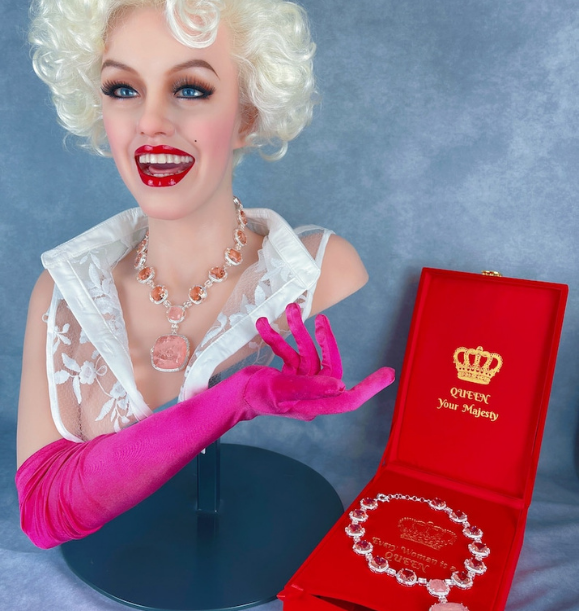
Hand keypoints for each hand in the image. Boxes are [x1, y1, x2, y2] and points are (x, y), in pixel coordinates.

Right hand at [247, 303, 394, 419]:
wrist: (232, 396)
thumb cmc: (255, 397)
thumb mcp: (281, 391)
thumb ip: (310, 387)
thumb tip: (341, 385)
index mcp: (314, 403)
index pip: (348, 398)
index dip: (369, 387)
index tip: (388, 374)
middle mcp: (310, 393)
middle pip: (327, 364)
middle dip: (323, 340)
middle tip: (321, 320)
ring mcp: (299, 382)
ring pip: (306, 352)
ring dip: (295, 331)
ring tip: (289, 310)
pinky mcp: (288, 373)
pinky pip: (289, 352)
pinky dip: (277, 338)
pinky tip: (263, 325)